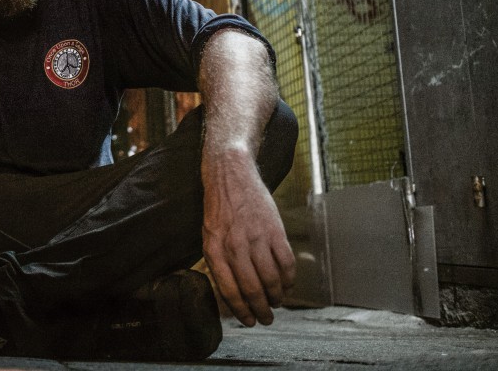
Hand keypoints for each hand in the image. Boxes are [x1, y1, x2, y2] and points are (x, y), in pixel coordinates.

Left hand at [201, 148, 294, 326]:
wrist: (231, 176)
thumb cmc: (219, 209)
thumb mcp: (209, 236)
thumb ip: (219, 262)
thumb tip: (233, 293)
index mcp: (214, 250)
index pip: (229, 290)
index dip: (241, 311)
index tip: (249, 321)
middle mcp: (235, 246)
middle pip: (252, 289)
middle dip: (261, 310)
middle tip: (267, 319)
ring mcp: (256, 238)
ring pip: (271, 279)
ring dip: (276, 297)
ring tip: (277, 303)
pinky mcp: (275, 230)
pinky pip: (286, 263)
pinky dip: (289, 279)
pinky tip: (286, 284)